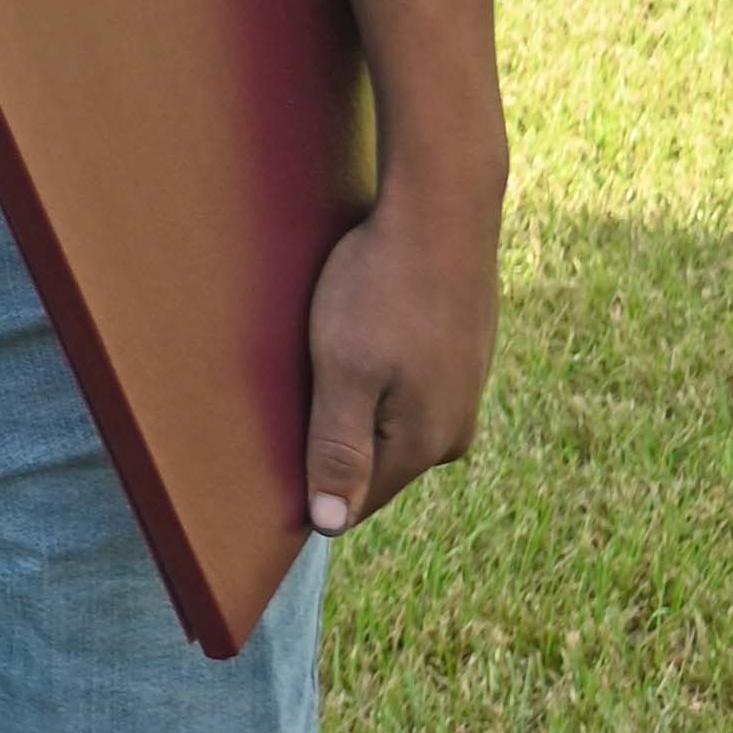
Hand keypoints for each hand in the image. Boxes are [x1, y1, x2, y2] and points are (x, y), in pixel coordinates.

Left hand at [301, 171, 500, 536]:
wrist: (444, 208)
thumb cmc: (382, 287)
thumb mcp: (346, 372)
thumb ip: (339, 450)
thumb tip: (331, 524)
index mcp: (424, 444)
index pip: (355, 503)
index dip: (309, 490)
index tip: (269, 462)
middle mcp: (453, 429)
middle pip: (372, 464)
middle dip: (330, 445)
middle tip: (293, 395)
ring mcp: (463, 392)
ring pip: (389, 423)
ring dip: (353, 406)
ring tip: (326, 361)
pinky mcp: (462, 356)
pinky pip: (407, 388)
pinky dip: (378, 375)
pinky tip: (361, 339)